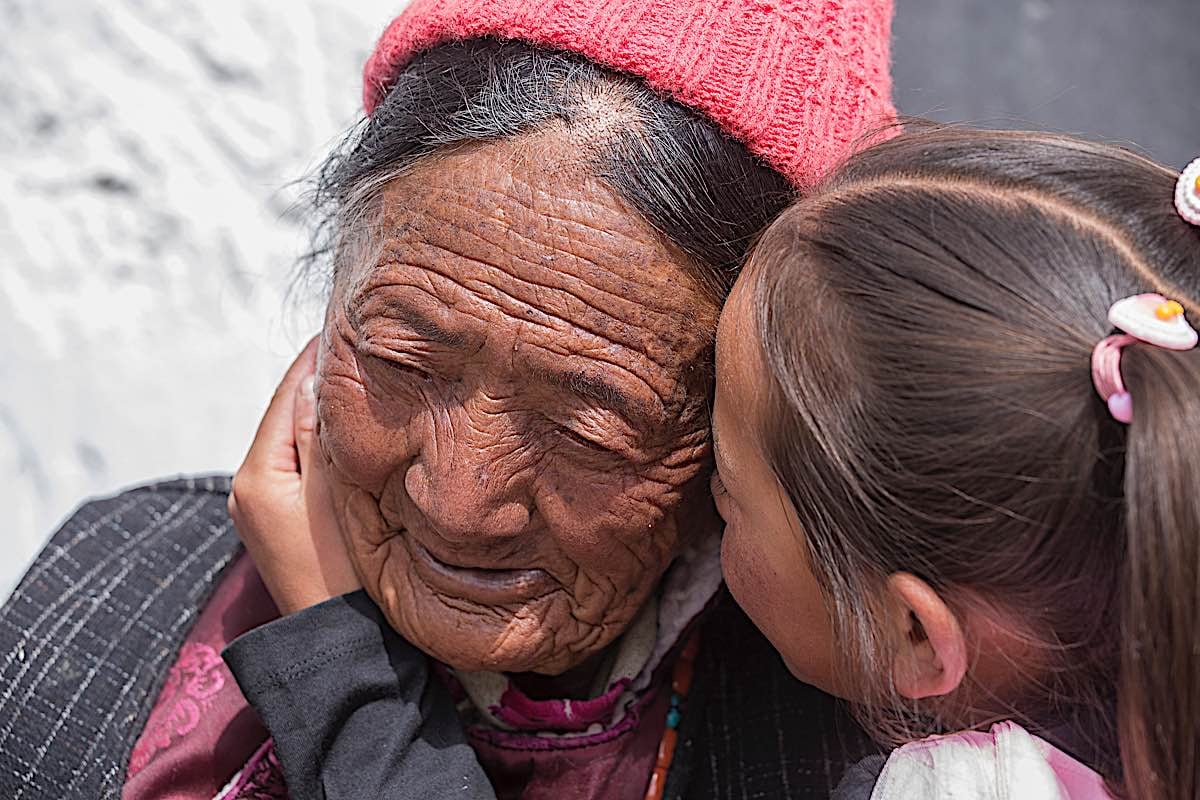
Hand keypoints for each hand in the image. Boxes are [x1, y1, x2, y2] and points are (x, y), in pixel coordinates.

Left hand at [228, 336, 360, 614]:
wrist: (346, 648)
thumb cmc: (345, 576)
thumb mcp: (336, 495)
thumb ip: (323, 433)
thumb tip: (317, 376)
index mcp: (255, 475)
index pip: (288, 392)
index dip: (321, 355)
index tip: (354, 321)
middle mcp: (249, 486)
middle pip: (292, 413)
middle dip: (330, 384)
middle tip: (374, 351)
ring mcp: (267, 506)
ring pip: (303, 439)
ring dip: (333, 416)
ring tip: (376, 387)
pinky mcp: (287, 522)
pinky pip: (309, 466)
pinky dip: (332, 447)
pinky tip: (365, 438)